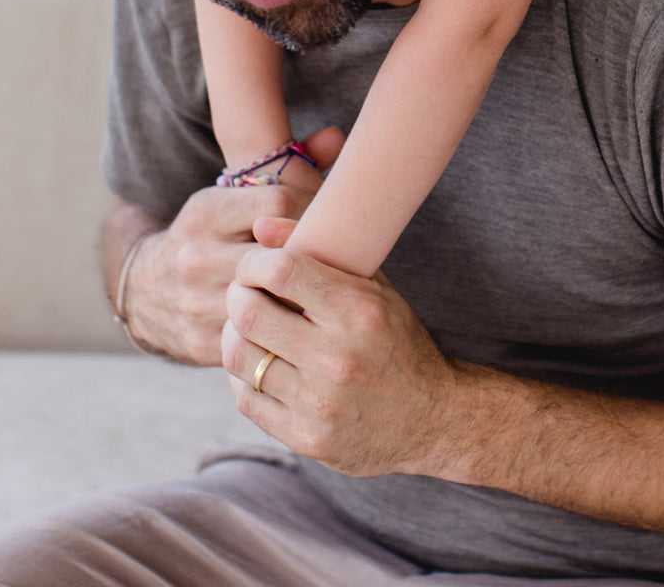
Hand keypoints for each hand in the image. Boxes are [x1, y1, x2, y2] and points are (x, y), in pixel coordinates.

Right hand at [124, 128, 342, 364]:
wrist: (146, 292)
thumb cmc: (210, 235)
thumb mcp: (232, 196)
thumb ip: (289, 166)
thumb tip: (336, 134)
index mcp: (205, 212)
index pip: (277, 202)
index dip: (310, 209)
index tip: (323, 219)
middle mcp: (195, 255)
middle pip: (277, 253)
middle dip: (310, 255)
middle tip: (334, 258)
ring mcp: (196, 302)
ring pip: (271, 298)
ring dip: (300, 294)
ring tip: (324, 288)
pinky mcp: (202, 343)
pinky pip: (259, 335)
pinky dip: (282, 326)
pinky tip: (298, 318)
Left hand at [222, 222, 465, 477]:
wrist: (430, 418)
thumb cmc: (396, 341)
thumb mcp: (373, 289)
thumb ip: (320, 251)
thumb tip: (261, 224)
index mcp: (358, 312)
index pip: (282, 270)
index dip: (254, 260)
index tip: (254, 262)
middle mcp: (337, 358)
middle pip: (249, 312)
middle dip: (237, 293)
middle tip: (243, 291)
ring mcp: (319, 403)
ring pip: (239, 356)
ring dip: (233, 333)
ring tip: (246, 325)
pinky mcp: (305, 438)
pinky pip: (246, 398)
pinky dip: (241, 374)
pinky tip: (257, 361)